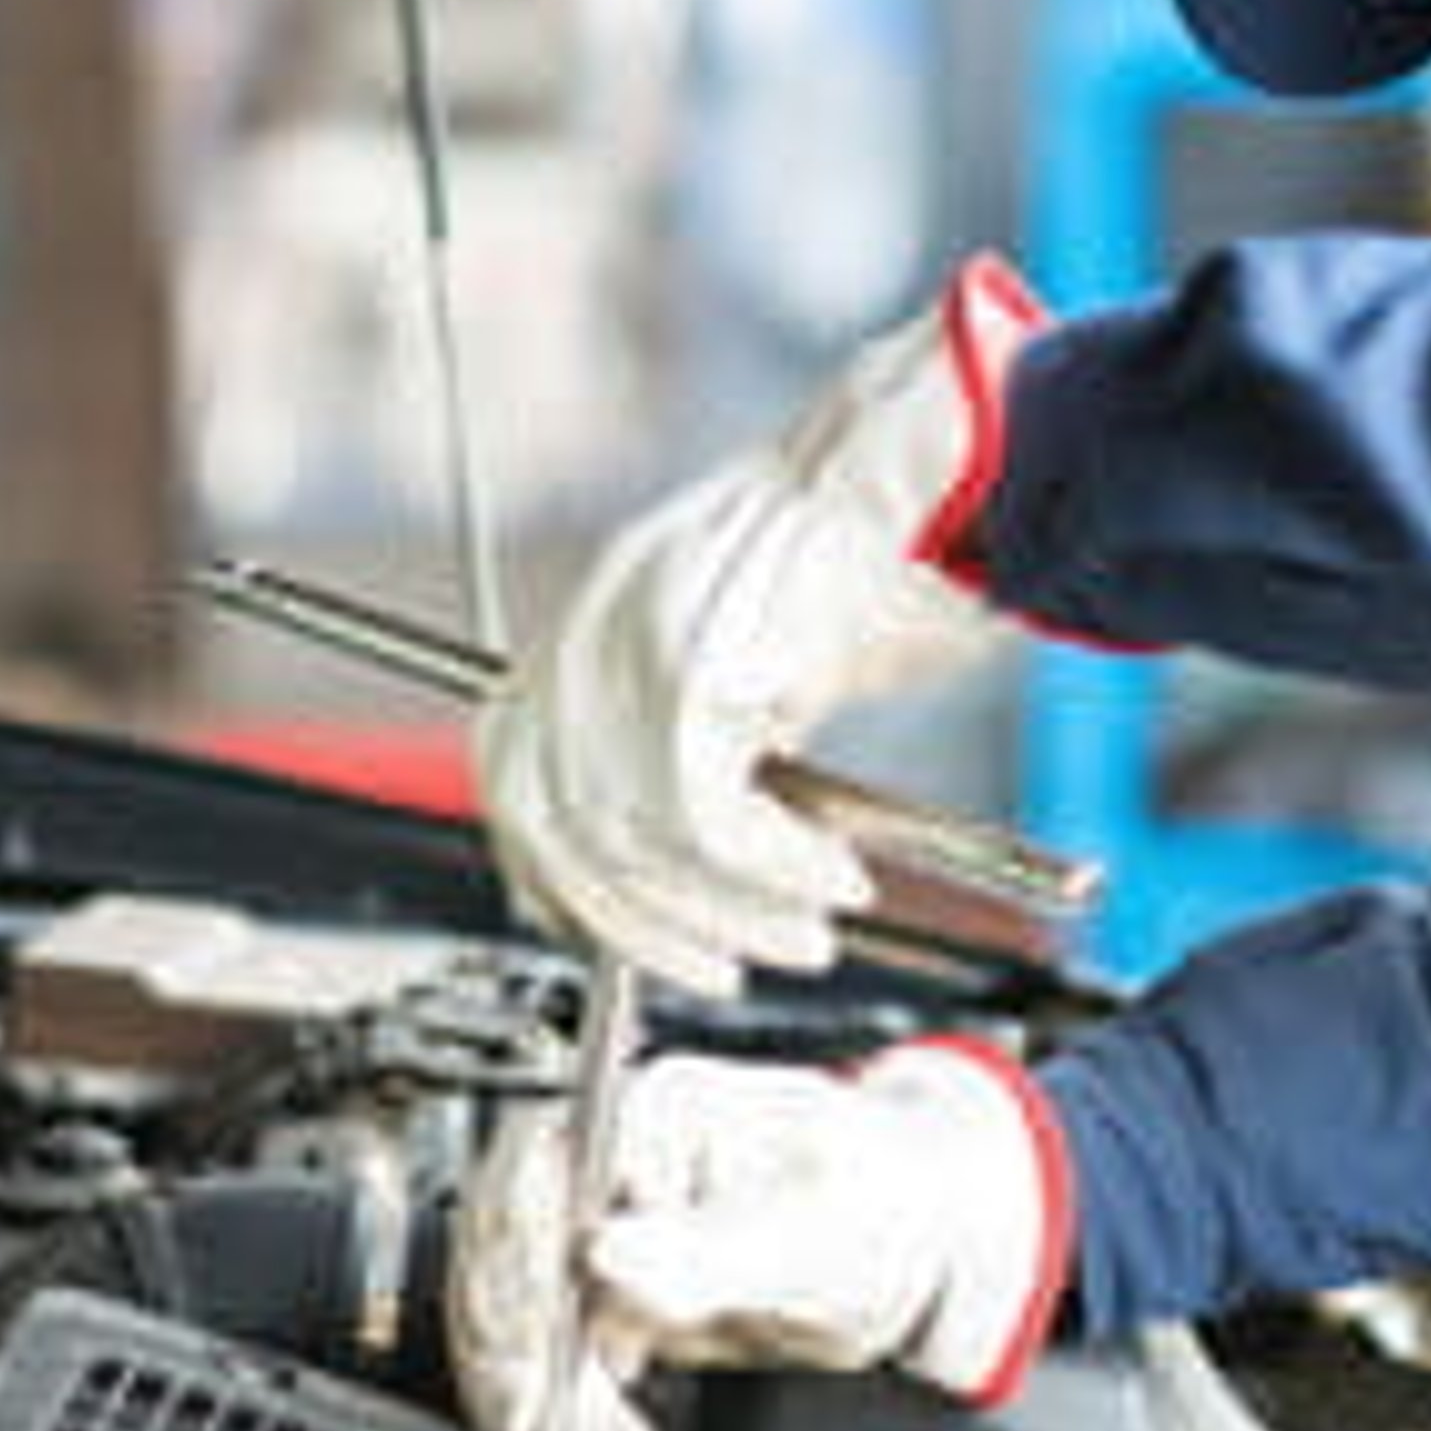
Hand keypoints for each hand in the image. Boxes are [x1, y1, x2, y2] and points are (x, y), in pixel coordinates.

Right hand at [447, 1043, 1074, 1430]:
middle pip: (505, 1238)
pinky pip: (547, 1341)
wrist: (916, 1242)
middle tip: (542, 1421)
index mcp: (663, 1104)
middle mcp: (617, 1150)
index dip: (521, 1267)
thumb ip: (713, 1249)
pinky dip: (560, 1400)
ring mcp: (603, 1215)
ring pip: (512, 1298)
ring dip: (533, 1382)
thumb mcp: (821, 1231)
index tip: (532, 1355)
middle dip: (514, 1339)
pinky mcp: (604, 1285)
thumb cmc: (888, 1201)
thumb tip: (607, 1254)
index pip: (542, 1173)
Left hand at [479, 258, 1046, 993]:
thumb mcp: (757, 660)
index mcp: (592, 625)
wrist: (917, 467)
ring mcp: (627, 646)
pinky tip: (828, 878)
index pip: (513, 782)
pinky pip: (702, 818)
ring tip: (802, 928)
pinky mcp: (687, 668)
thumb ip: (706, 741)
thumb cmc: (868, 556)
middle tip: (726, 963)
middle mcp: (589, 632)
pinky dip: (770, 870)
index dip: (558, 879)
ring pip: (628, 835)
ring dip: (723, 910)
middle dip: (644, 924)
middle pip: (553, 824)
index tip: (623, 933)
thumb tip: (694, 853)